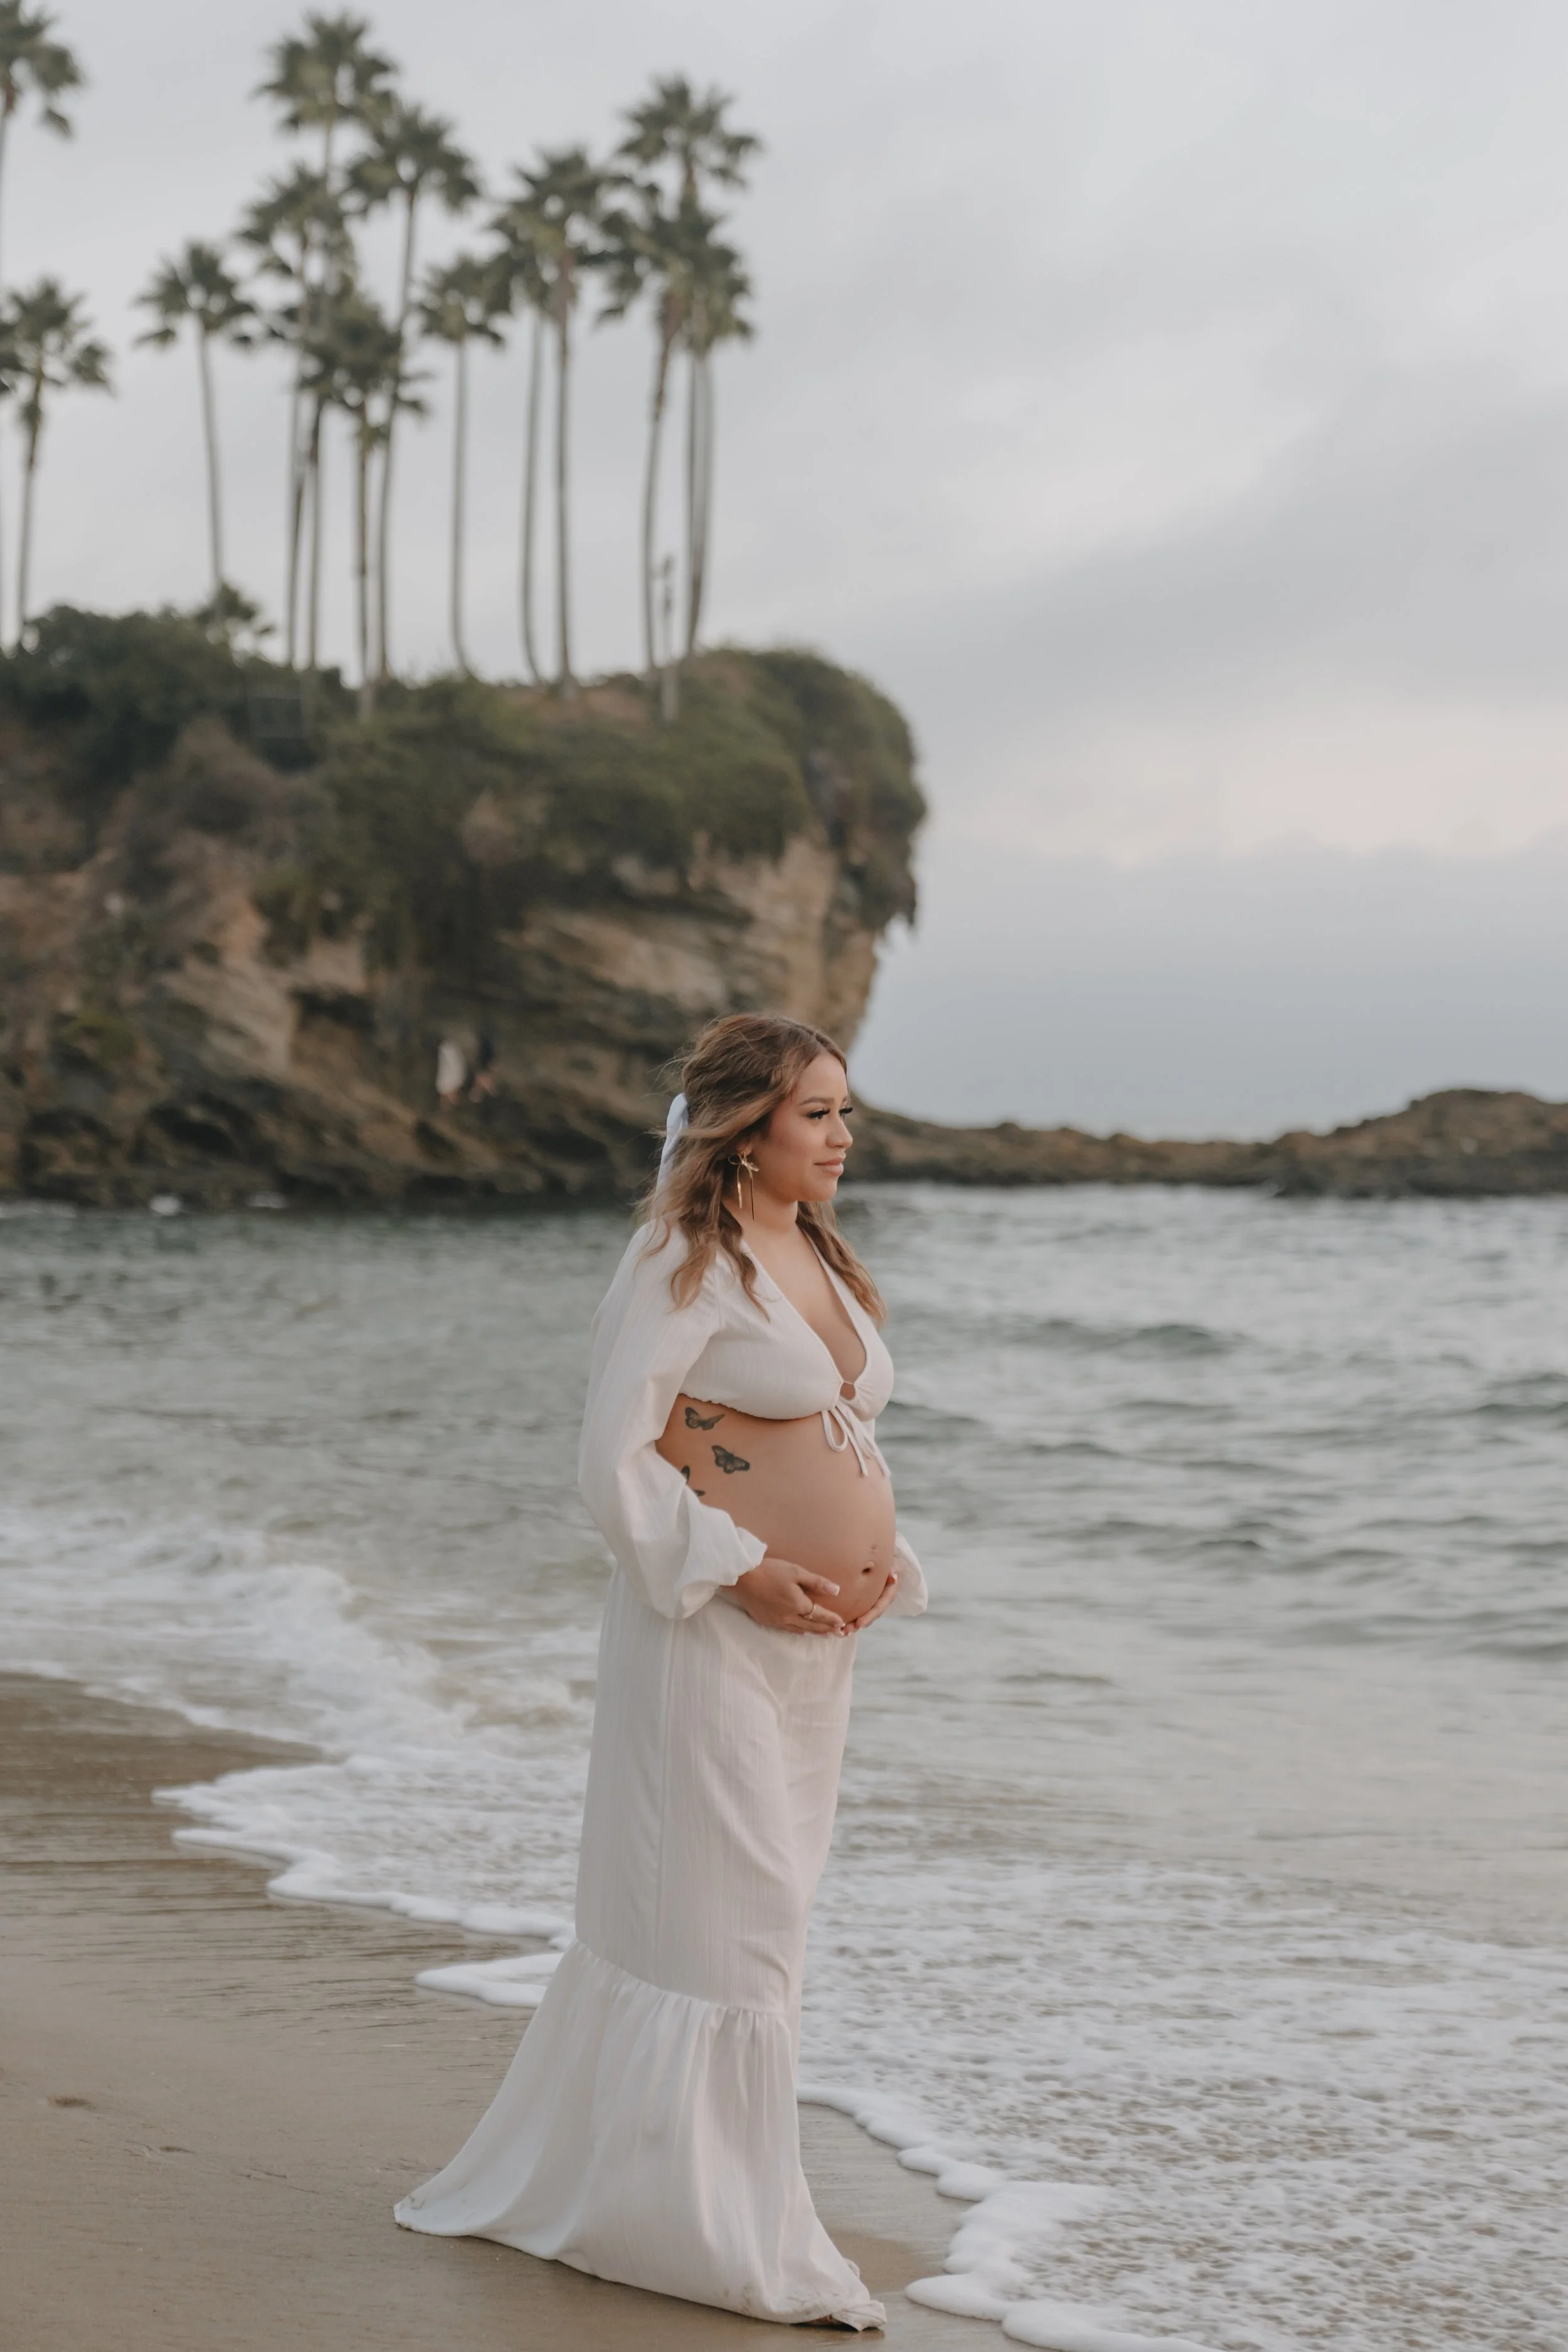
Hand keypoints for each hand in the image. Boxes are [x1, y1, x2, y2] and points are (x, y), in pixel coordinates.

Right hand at [721, 1554, 847, 1636]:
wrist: (743, 1578)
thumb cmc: (770, 1571)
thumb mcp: (796, 1572)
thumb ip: (817, 1583)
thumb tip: (836, 1591)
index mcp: (798, 1605)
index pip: (820, 1615)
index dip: (831, 1619)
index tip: (841, 1623)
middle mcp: (789, 1617)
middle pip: (812, 1626)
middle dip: (825, 1629)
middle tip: (837, 1633)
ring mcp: (777, 1621)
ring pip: (799, 1630)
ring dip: (813, 1632)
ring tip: (823, 1633)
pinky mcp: (766, 1621)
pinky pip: (787, 1629)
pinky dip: (798, 1631)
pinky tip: (801, 1631)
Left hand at [843, 1566, 898, 1633]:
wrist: (886, 1563)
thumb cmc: (889, 1563)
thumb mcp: (893, 1564)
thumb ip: (894, 1569)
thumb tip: (892, 1577)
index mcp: (888, 1595)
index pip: (878, 1608)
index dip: (869, 1617)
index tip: (858, 1624)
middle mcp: (881, 1602)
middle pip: (869, 1617)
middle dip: (858, 1625)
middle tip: (845, 1631)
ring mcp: (873, 1603)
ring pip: (863, 1617)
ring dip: (853, 1625)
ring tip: (840, 1632)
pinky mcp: (866, 1602)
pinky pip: (858, 1612)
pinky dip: (850, 1619)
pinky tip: (838, 1623)